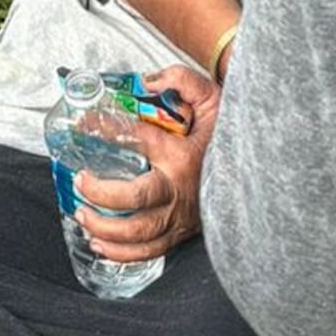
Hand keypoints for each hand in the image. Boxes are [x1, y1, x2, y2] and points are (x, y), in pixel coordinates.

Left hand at [74, 72, 220, 267]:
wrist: (255, 170)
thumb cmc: (229, 137)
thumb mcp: (212, 99)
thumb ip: (182, 81)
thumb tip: (148, 81)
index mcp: (183, 154)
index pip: (138, 138)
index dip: (106, 128)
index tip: (85, 123)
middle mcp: (180, 189)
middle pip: (136, 198)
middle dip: (102, 193)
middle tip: (80, 181)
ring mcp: (180, 216)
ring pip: (139, 234)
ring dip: (106, 229)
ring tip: (82, 216)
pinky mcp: (181, 233)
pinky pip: (149, 251)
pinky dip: (121, 254)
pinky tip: (100, 245)